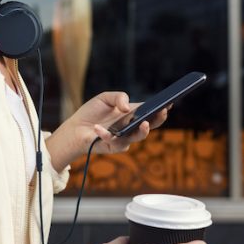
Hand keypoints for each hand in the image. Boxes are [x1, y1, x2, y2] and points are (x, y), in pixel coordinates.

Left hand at [46, 92, 169, 170]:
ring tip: (144, 123)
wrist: (75, 128)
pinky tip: (97, 128)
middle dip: (158, 119)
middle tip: (162, 111)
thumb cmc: (92, 113)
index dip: (161, 107)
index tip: (169, 101)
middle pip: (150, 125)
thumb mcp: (105, 98)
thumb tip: (128, 107)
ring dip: (142, 131)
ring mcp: (124, 138)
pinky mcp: (112, 147)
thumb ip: (118, 97)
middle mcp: (131, 127)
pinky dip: (104, 134)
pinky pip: (113, 142)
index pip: (150, 111)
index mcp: (133, 115)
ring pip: (137, 137)